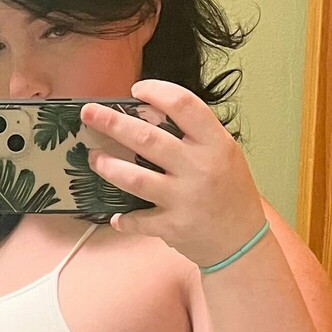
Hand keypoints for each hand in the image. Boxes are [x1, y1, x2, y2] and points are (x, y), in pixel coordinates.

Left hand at [80, 80, 268, 268]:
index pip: (184, 105)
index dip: (157, 92)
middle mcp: (200, 167)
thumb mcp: (225, 155)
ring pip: (135, 178)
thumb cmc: (230, 193)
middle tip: (88, 114)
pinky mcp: (173, 227)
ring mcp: (185, 198)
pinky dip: (124, 220)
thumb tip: (151, 114)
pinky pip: (138, 220)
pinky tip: (116, 217)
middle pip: (147, 138)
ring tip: (93, 157)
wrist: (242, 242)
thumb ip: (195, 136)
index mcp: (215, 143)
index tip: (137, 89)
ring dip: (108, 166)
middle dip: (112, 123)